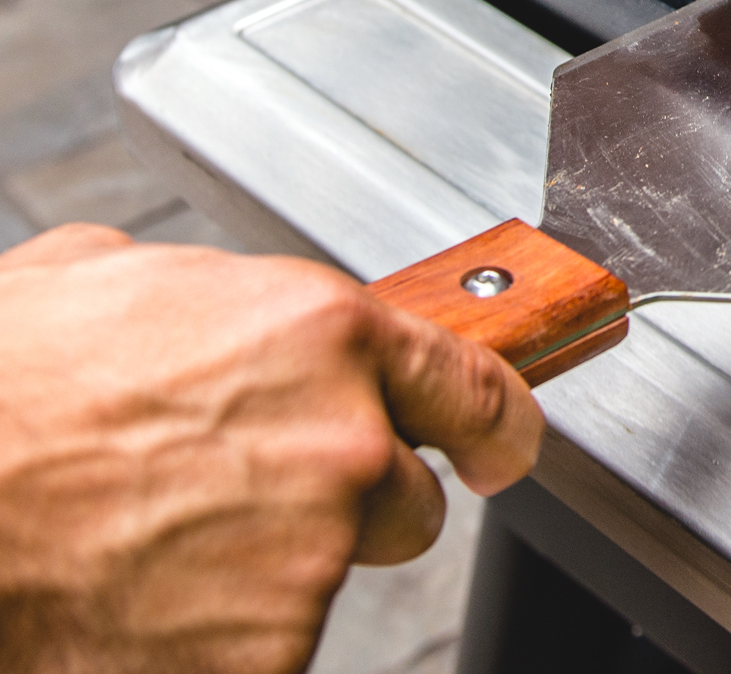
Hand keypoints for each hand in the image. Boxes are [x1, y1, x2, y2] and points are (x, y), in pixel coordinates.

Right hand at [0, 225, 543, 673]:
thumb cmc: (11, 382)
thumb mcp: (117, 277)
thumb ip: (212, 297)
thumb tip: (210, 308)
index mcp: (325, 335)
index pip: (476, 389)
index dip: (495, 423)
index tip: (499, 444)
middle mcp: (343, 444)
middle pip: (408, 501)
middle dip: (349, 505)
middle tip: (248, 499)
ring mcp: (308, 560)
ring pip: (330, 579)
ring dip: (268, 570)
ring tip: (157, 540)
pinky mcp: (261, 661)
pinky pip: (269, 653)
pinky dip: (216, 641)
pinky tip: (143, 602)